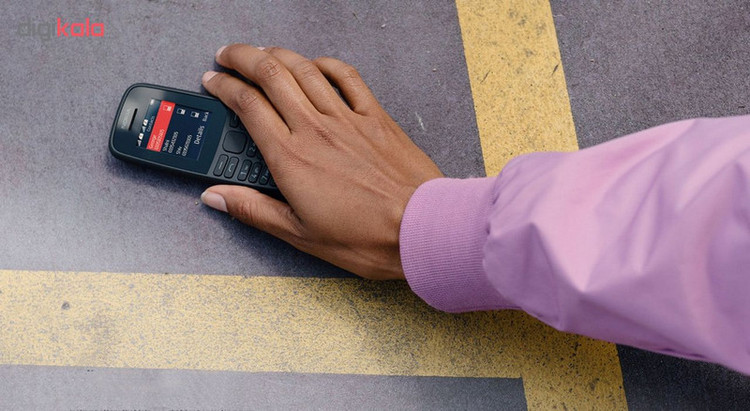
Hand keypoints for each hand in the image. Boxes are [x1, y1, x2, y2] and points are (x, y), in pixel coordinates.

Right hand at [200, 44, 442, 279]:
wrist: (420, 228)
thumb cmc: (367, 237)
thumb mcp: (301, 235)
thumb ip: (254, 210)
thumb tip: (216, 197)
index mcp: (291, 158)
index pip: (247, 106)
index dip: (224, 88)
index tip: (213, 82)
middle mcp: (315, 130)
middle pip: (270, 75)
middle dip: (242, 58)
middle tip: (228, 56)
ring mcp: (347, 119)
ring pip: (304, 70)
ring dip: (278, 54)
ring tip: (262, 52)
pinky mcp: (375, 117)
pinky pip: (348, 77)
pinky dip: (327, 64)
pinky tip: (316, 64)